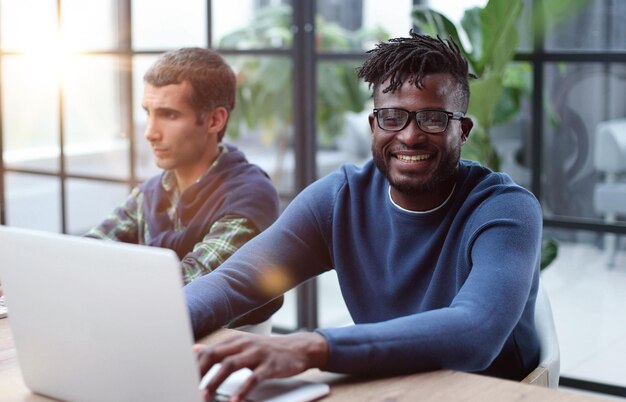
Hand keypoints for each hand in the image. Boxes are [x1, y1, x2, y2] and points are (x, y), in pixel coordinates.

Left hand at [194, 331, 327, 401]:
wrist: (299, 348)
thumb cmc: (268, 350)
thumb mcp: (243, 346)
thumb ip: (220, 349)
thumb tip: (195, 349)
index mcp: (235, 341)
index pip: (208, 351)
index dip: (193, 365)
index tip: (181, 378)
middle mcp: (244, 345)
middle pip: (216, 355)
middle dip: (199, 372)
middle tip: (187, 387)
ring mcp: (257, 354)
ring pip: (231, 365)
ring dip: (215, 381)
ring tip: (204, 395)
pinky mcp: (270, 365)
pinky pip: (254, 377)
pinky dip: (243, 389)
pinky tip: (235, 400)